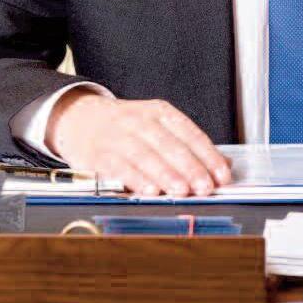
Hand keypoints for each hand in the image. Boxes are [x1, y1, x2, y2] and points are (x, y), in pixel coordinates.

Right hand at [46, 89, 231, 196]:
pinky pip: (120, 166)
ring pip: (146, 155)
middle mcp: (140, 121)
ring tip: (182, 190)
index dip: (208, 156)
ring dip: (166, 174)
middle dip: (190, 167)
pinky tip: (150, 190)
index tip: (222, 175)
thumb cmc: (126, 127)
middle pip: (169, 145)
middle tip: (205, 187)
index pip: (190, 133)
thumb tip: (222, 165)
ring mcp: (119, 136)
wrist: (80, 118)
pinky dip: (136, 179)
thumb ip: (188, 146)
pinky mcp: (100, 153)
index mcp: (160, 112)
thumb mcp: (158, 126)